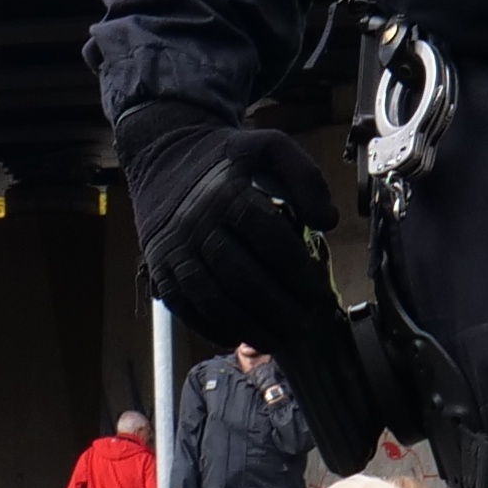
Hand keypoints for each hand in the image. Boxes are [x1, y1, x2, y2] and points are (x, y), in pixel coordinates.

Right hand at [122, 116, 393, 472]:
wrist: (163, 154)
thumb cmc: (225, 157)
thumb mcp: (269, 146)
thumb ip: (305, 177)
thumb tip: (328, 222)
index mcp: (225, 193)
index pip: (269, 239)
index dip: (298, 270)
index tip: (318, 291)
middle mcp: (195, 224)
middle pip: (240, 277)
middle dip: (277, 307)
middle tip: (305, 325)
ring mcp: (173, 250)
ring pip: (212, 299)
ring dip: (248, 326)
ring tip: (278, 340)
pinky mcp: (159, 268)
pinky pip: (186, 308)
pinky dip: (213, 328)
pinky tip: (240, 337)